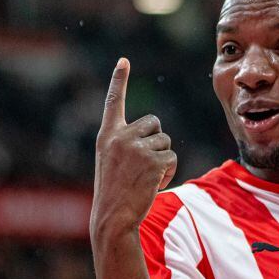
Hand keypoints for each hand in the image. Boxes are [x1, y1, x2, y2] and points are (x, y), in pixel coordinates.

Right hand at [91, 58, 176, 237]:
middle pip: (154, 122)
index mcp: (107, 135)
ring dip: (162, 160)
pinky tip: (153, 184)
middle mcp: (120, 136)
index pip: (114, 101)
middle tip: (143, 164)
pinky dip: (168, 172)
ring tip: (145, 178)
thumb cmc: (114, 192)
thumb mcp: (112, 162)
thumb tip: (156, 134)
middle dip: (156, 141)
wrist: (112, 217)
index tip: (123, 61)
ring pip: (165, 141)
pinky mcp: (153, 160)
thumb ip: (126, 143)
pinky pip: (171, 157)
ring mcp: (136, 147)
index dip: (119, 80)